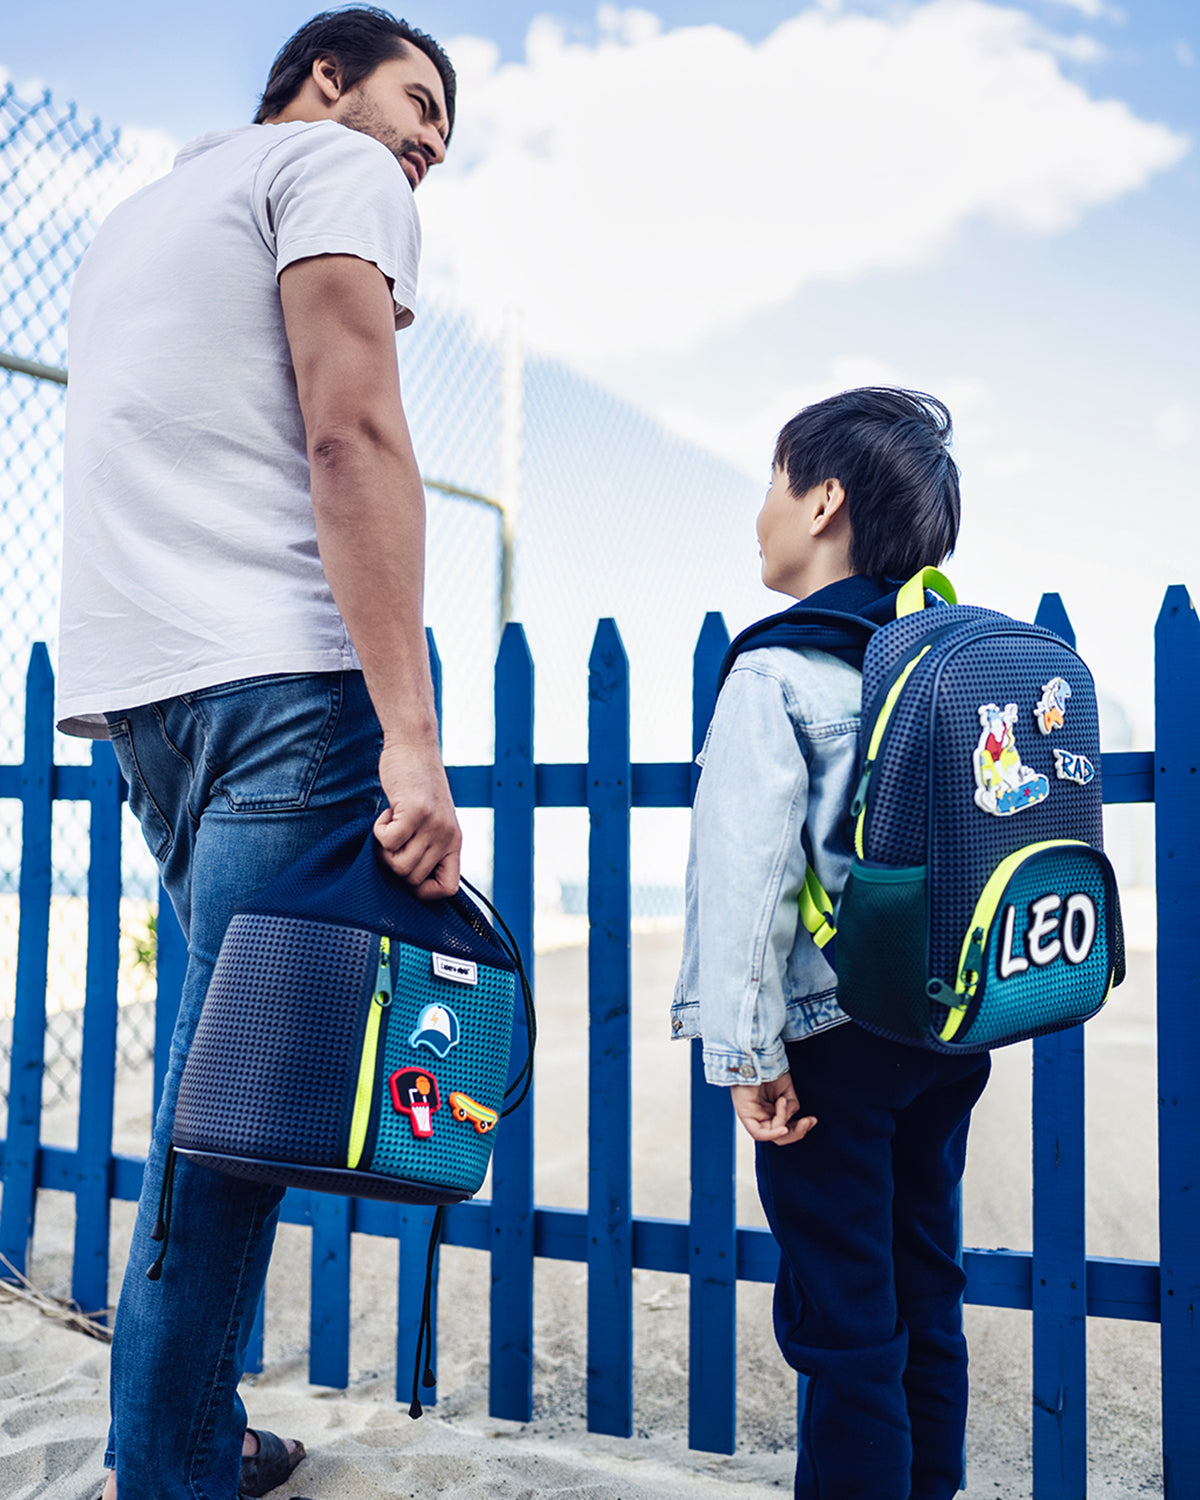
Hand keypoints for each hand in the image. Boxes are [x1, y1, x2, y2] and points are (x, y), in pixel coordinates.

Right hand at [373, 740, 461, 898]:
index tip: (407, 872)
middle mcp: (448, 836)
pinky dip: (379, 831)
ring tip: (391, 824)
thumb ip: (427, 845)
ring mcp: (433, 825)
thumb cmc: (417, 786)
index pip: (447, 888)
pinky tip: (387, 813)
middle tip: (392, 838)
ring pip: (399, 864)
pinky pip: (388, 841)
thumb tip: (404, 879)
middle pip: (413, 878)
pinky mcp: (416, 812)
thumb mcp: (433, 820)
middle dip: (394, 863)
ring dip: (385, 848)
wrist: (414, 747)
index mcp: (454, 842)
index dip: (424, 890)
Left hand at [730, 1072, 816, 1145]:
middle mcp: (761, 1116)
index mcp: (771, 1111)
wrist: (757, 1056)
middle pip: (780, 1137)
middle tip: (807, 1122)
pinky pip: (759, 1134)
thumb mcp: (786, 1092)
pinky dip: (773, 1133)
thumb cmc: (768, 1069)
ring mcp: (753, 1116)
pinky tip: (783, 1128)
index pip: (786, 1129)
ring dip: (784, 1121)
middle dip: (797, 1132)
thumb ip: (791, 1108)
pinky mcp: (745, 1114)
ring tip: (783, 1101)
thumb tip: (791, 1119)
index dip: (800, 1129)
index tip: (812, 1120)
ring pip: (772, 1135)